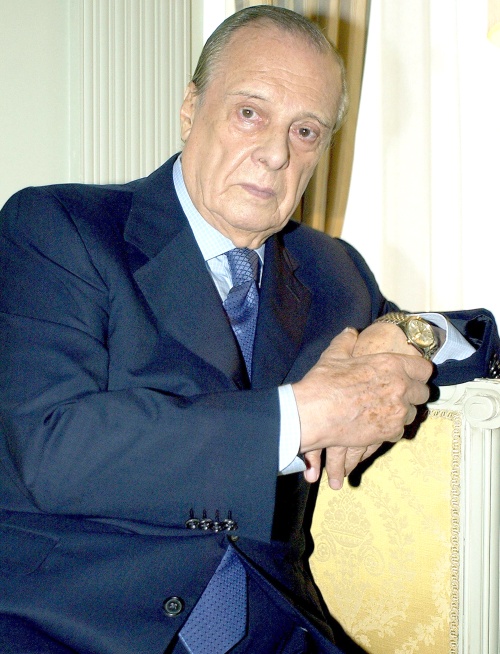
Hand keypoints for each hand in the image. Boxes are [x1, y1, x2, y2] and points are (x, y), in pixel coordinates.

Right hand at [293, 327, 431, 487]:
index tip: (411, 376)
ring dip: (402, 412)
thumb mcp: (333, 356)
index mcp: (391, 364)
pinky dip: (390, 429)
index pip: (424, 368)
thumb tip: (350, 331)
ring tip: (385, 412)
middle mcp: (401, 386)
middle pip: (423, 393)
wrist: (315, 413)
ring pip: (413, 413)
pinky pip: (400, 431)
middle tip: (398, 395)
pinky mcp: (390, 431)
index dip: (418, 372)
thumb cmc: (324, 383)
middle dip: (413, 394)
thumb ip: (346, 341)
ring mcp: (398, 411)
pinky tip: (376, 425)